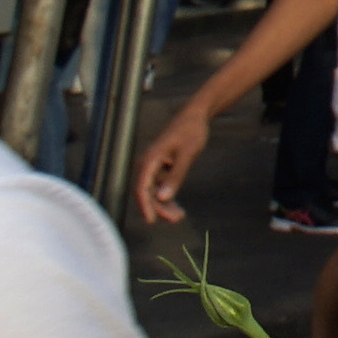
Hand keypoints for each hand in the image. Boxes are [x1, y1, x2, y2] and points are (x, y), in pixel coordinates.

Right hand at [126, 97, 212, 231]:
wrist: (195, 117)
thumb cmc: (190, 132)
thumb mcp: (187, 154)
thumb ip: (175, 176)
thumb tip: (163, 198)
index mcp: (150, 160)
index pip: (142, 188)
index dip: (145, 205)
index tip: (152, 221)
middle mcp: (148, 165)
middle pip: (148, 192)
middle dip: (159, 208)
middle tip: (176, 219)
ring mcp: (154, 167)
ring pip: (154, 192)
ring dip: (164, 205)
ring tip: (179, 216)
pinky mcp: (162, 169)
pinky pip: (161, 188)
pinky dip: (168, 198)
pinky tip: (177, 209)